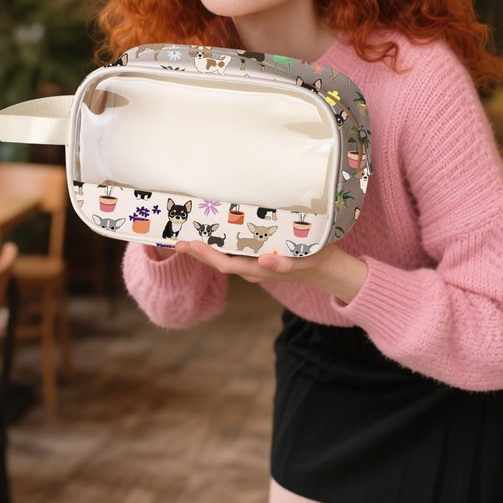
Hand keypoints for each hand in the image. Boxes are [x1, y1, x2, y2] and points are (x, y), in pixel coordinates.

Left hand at [173, 240, 366, 303]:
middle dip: (196, 251)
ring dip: (205, 247)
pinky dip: (220, 243)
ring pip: (224, 256)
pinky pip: (234, 251)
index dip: (206, 254)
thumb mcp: (303, 260)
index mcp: (257, 269)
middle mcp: (251, 268)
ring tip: (187, 232)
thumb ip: (284, 263)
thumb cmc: (314, 261)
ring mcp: (254, 264)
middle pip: (218, 261)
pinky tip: (212, 233)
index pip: (225, 263)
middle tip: (175, 237)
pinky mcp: (258, 257)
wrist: (327, 270)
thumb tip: (265, 260)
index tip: (190, 243)